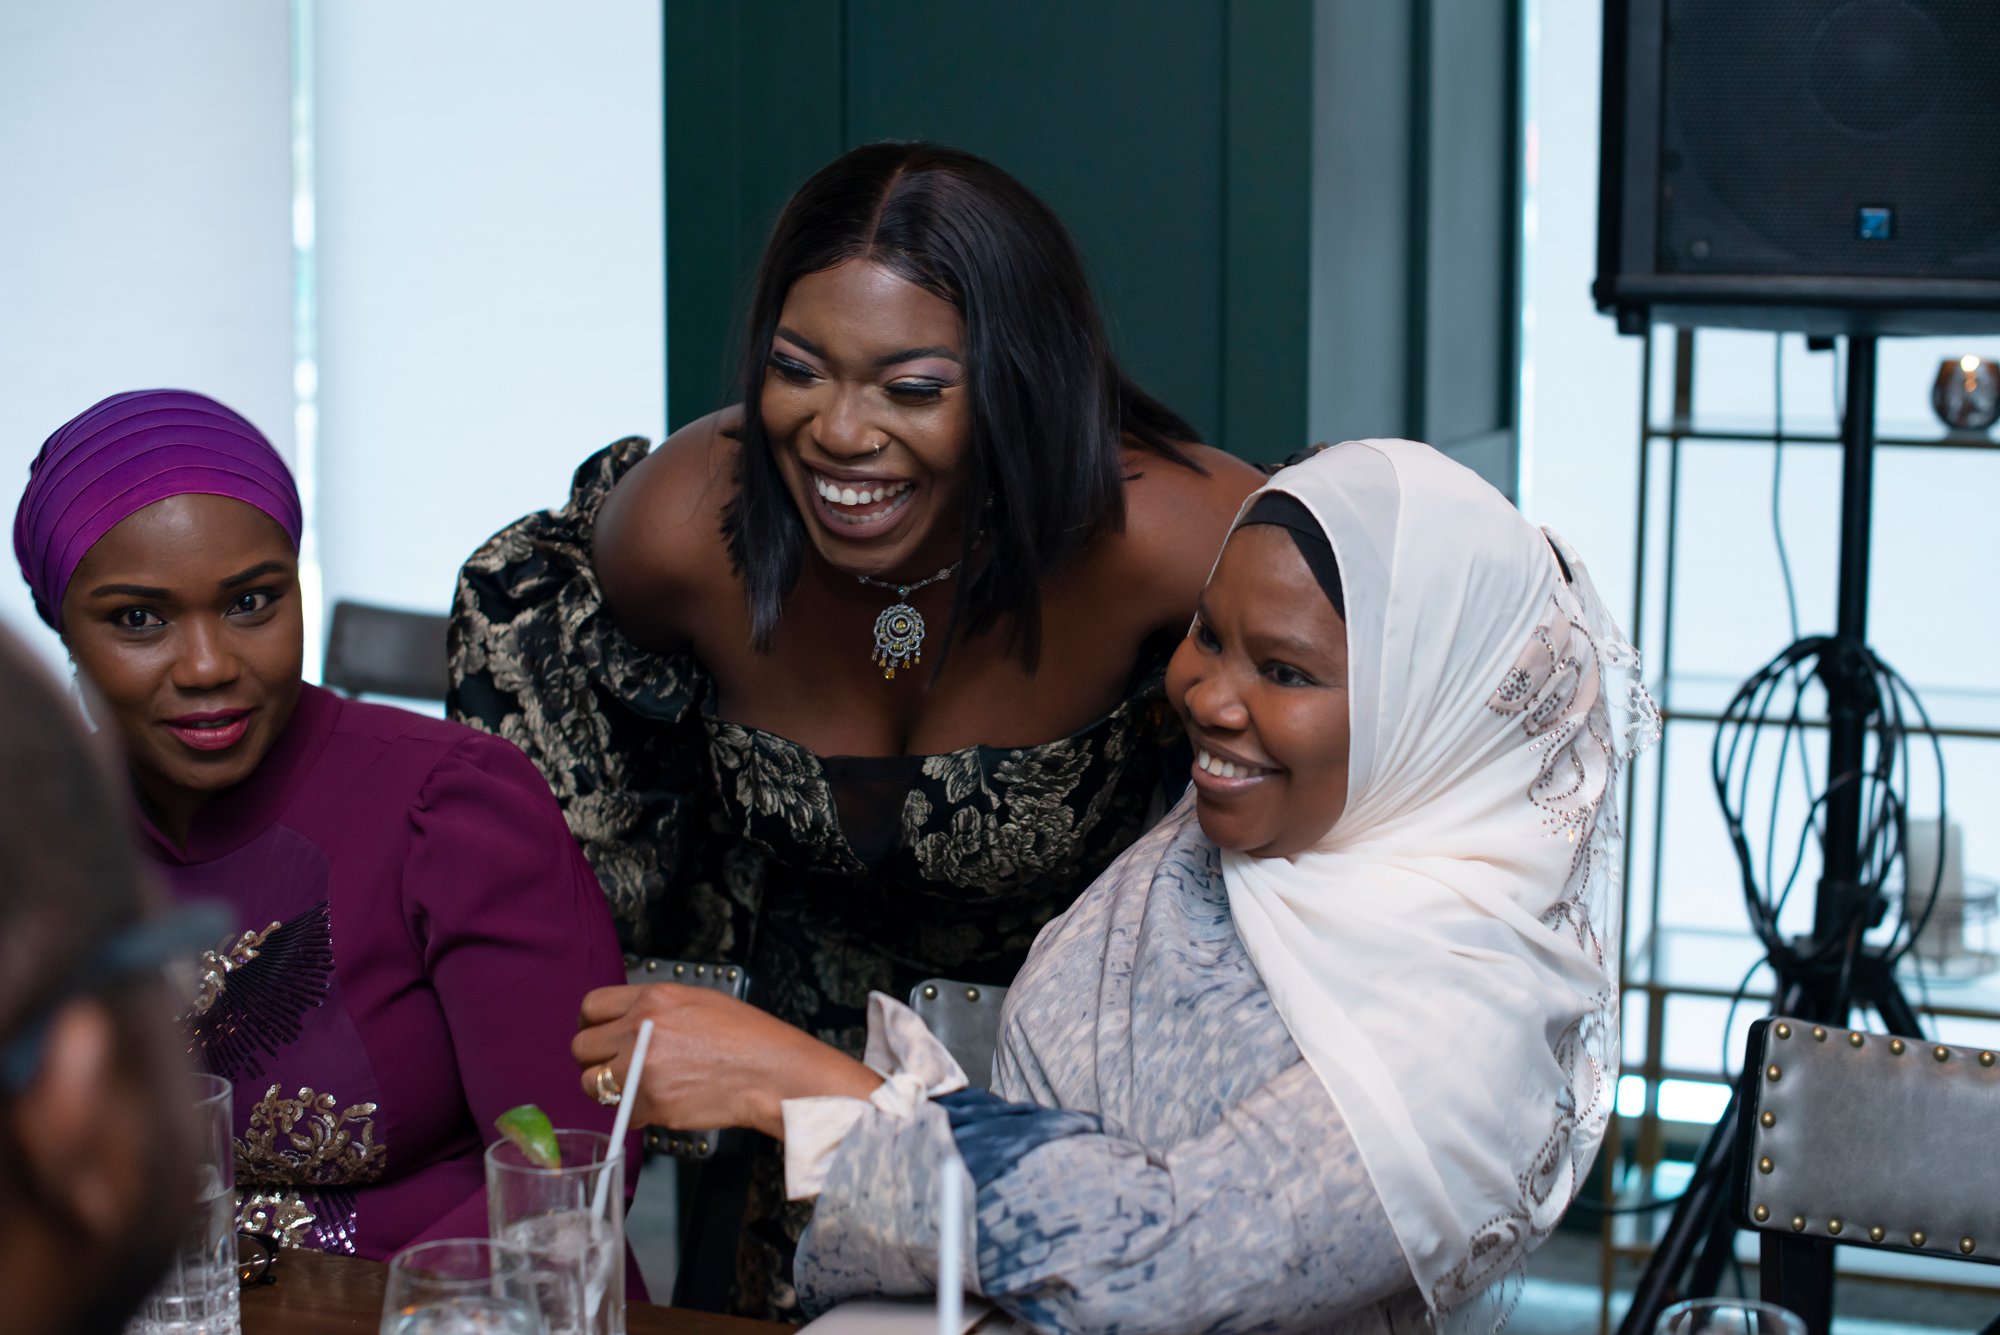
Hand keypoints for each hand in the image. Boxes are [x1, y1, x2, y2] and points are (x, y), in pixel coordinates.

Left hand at [572, 984, 880, 1138]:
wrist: (772, 1071)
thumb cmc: (747, 1037)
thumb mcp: (698, 1002)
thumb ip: (654, 1010)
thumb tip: (624, 1024)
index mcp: (653, 998)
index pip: (591, 1006)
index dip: (593, 1024)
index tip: (600, 1036)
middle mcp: (640, 1029)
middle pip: (581, 1046)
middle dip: (595, 1060)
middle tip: (615, 1067)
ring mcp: (641, 1068)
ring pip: (591, 1084)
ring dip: (608, 1089)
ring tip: (637, 1088)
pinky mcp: (649, 1103)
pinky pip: (621, 1112)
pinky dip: (635, 1113)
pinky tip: (662, 1103)